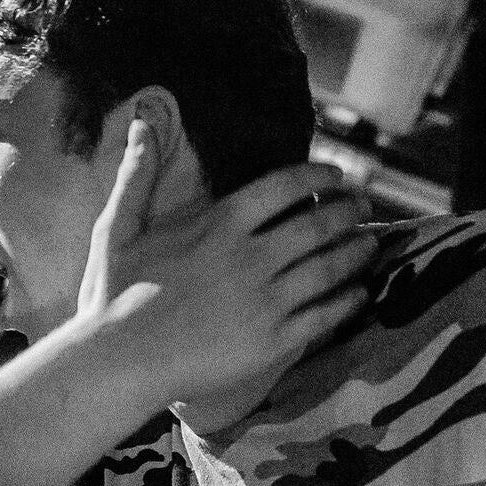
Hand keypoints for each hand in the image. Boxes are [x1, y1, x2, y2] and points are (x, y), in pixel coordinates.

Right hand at [77, 120, 374, 403]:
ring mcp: (266, 301)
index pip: (285, 186)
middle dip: (349, 211)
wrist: (120, 360)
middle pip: (318, 224)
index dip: (318, 175)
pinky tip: (359, 294)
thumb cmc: (115, 293)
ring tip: (370, 244)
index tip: (336, 174)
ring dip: (356, 252)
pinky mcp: (272, 341)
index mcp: (220, 223)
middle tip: (364, 205)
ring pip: (329, 268)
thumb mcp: (120, 226)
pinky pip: (323, 315)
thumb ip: (137, 175)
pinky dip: (348, 301)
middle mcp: (251, 257)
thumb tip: (140, 125)